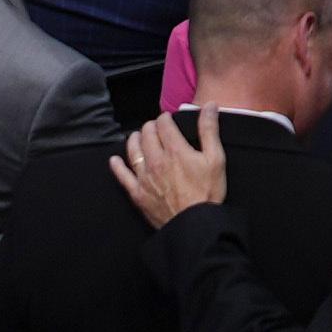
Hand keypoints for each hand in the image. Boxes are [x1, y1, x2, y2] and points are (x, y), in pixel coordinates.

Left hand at [113, 107, 229, 225]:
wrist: (194, 225)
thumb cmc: (207, 193)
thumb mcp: (216, 159)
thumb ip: (210, 130)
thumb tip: (210, 106)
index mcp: (174, 149)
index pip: (163, 123)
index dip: (165, 118)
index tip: (168, 120)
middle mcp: (155, 160)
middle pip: (146, 133)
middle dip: (151, 127)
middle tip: (157, 129)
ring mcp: (144, 177)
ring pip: (132, 149)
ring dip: (135, 139)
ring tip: (139, 137)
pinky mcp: (137, 193)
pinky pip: (122, 176)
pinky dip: (117, 165)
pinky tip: (115, 160)